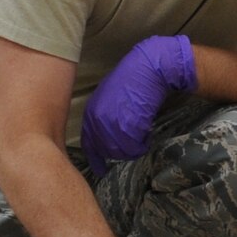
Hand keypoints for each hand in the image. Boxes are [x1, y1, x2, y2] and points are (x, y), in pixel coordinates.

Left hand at [81, 34, 197, 176]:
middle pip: (106, 150)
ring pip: (121, 151)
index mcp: (90, 113)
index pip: (89, 143)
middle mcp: (98, 120)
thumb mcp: (109, 97)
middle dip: (121, 152)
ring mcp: (112, 123)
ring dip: (133, 148)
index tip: (101, 168)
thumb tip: (106, 136)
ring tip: (142, 138)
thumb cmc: (132, 80)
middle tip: (133, 147)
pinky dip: (142, 144)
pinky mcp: (128, 125)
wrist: (148, 68)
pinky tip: (147, 134)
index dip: (96, 157)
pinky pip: (134, 146)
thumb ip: (104, 117)